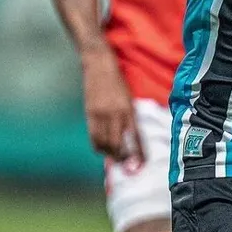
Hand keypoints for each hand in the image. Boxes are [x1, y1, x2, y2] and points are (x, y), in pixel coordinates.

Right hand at [81, 49, 144, 167]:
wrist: (100, 65)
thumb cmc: (118, 81)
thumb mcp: (128, 99)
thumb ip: (129, 117)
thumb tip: (130, 137)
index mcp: (129, 109)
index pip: (136, 137)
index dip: (138, 153)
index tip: (141, 164)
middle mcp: (115, 114)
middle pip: (118, 144)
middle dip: (123, 158)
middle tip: (127, 165)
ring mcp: (101, 114)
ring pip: (104, 143)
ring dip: (110, 154)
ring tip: (116, 158)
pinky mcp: (90, 113)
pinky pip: (93, 136)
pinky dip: (99, 147)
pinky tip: (103, 149)